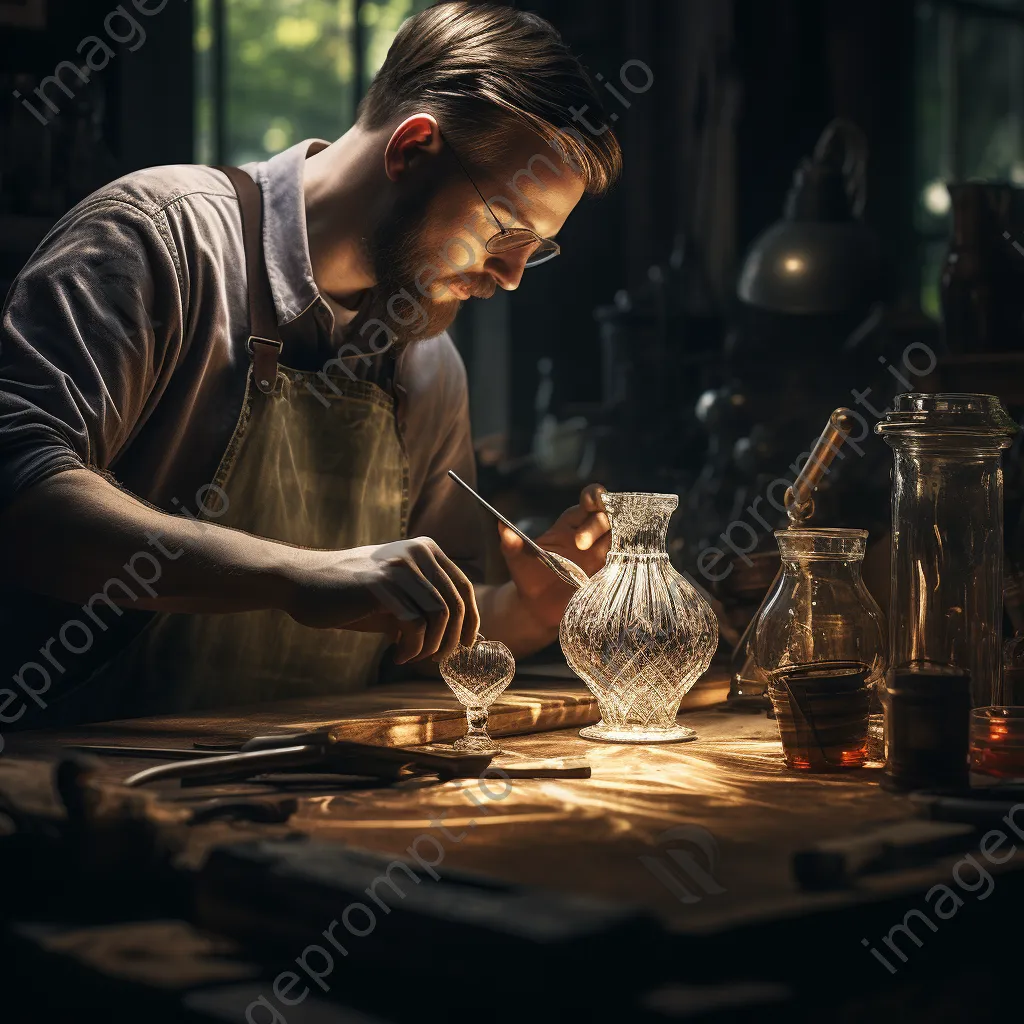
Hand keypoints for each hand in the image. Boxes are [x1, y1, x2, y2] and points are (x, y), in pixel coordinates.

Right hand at [284, 538, 479, 663]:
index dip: (470, 622)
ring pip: (439, 616)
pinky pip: (414, 625)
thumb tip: (469, 638)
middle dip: (451, 641)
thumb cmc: (350, 595)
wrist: (301, 582)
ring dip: (430, 647)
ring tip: (412, 658)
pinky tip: (396, 656)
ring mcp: (398, 567)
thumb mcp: (396, 598)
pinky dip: (412, 649)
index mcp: (425, 550)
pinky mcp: (380, 586)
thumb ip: (429, 611)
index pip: (464, 588)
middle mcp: (417, 553)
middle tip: (435, 661)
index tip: (464, 648)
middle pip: (455, 605)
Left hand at [498, 483, 610, 629]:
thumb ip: (511, 544)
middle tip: (579, 545)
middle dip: (597, 526)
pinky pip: (623, 564)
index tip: (593, 501)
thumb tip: (501, 528)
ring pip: (621, 539)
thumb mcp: (516, 560)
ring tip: (604, 553)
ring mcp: (602, 556)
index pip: (591, 500)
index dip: (595, 496)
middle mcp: (591, 536)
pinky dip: (624, 562)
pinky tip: (618, 567)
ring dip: (617, 541)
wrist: (535, 608)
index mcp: (571, 523)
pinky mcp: (607, 576)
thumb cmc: (527, 576)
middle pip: (607, 518)